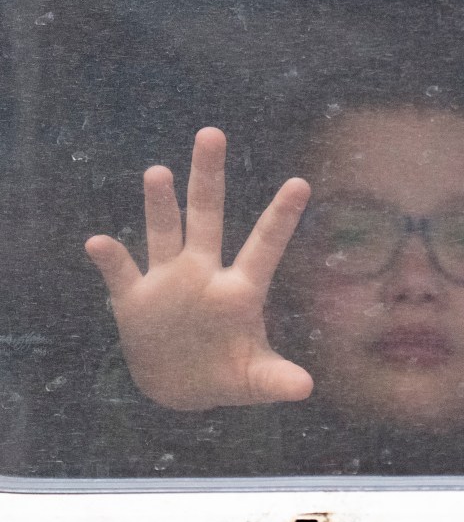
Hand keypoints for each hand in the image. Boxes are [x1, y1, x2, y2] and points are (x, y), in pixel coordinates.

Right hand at [85, 127, 313, 409]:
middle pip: (208, 217)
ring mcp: (168, 281)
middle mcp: (204, 273)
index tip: (302, 183)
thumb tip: (306, 389)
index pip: (265, 245)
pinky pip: (120, 274)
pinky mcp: (135, 299)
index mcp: (240, 289)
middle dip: (208, 178)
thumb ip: (276, 380)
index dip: (282, 216)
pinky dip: (110, 260)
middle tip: (212, 133)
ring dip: (158, 205)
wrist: (181, 388)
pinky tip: (99, 242)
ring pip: (163, 232)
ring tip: (159, 172)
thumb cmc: (226, 375)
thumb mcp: (253, 381)